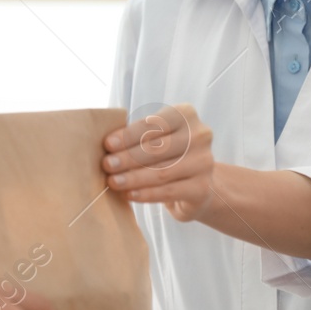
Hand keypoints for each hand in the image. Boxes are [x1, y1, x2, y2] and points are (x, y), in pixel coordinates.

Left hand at [102, 102, 216, 222]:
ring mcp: (204, 162)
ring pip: (161, 172)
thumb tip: (107, 146)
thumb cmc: (166, 154)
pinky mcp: (202, 188)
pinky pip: (169, 191)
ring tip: (113, 182)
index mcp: (186, 114)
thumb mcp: (155, 137)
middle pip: (157, 148)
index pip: (154, 124)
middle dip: (128, 157)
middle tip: (106, 165)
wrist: (195, 183)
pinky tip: (129, 195)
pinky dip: (146, 194)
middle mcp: (200, 135)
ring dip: (133, 178)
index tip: (107, 144)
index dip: (129, 135)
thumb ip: (136, 137)